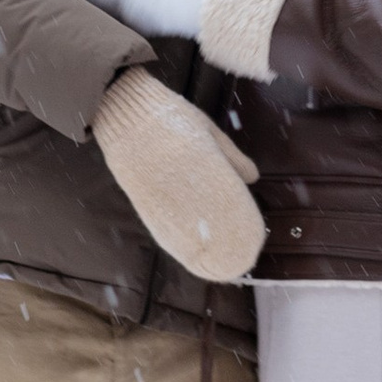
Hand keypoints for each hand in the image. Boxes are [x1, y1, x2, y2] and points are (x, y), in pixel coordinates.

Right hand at [91, 70, 262, 283]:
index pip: (229, 203)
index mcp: (204, 166)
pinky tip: (190, 256)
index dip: (243, 225)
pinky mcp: (144, 203)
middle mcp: (184, 187)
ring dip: (204, 255)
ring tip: (218, 269)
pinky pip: (164, 232)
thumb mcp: (207, 131)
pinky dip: (179, 248)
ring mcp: (162, 198)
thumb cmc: (171, 117)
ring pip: (186, 235)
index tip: (255, 239)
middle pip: (209, 227)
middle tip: (241, 263)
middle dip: (226, 248)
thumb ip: (230, 157)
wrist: (126, 111)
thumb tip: (252, 178)